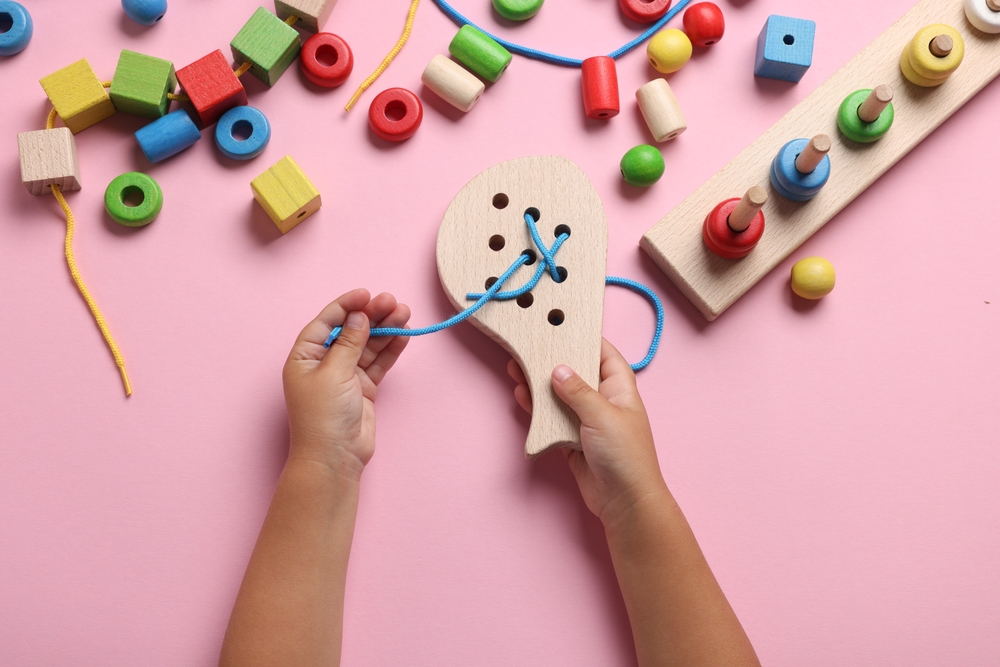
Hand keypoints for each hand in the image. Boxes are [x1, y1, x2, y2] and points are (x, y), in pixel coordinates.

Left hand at [283, 289, 409, 480]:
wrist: (335, 458)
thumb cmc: (323, 417)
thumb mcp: (334, 373)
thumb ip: (349, 342)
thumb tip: (359, 316)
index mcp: (304, 357)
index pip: (326, 323)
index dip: (345, 306)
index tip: (366, 294)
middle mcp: (324, 363)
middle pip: (350, 331)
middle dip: (371, 316)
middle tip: (392, 302)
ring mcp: (345, 375)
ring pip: (367, 345)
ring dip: (385, 329)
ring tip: (404, 313)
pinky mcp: (364, 388)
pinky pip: (378, 362)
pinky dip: (390, 349)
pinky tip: (403, 334)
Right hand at [507, 339, 666, 525]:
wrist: (625, 503)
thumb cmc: (626, 457)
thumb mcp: (602, 416)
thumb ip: (578, 391)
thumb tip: (558, 369)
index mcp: (620, 390)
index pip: (605, 355)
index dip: (587, 338)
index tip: (564, 325)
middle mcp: (604, 402)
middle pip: (577, 373)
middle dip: (554, 360)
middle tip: (530, 346)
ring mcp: (587, 422)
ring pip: (560, 396)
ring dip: (540, 385)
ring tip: (517, 368)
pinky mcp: (572, 441)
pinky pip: (551, 419)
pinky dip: (537, 409)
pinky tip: (522, 397)